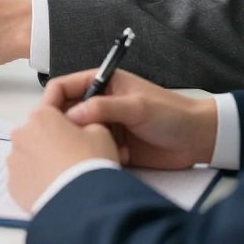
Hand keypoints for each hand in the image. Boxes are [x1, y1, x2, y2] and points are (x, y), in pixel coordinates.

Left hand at [7, 106, 118, 211]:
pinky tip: (54, 189)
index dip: (67, 116)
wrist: (82, 204)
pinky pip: (25, 178)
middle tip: (73, 155)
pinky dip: (36, 181)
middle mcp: (21, 135)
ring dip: (42, 161)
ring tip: (64, 176)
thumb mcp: (101, 132)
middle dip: (52, 139)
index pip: (52, 106)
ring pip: (29, 155)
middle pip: (38, 132)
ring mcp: (14, 161)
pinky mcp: (13, 186)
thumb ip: (87, 121)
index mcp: (41, 116)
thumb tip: (82, 127)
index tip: (77, 126)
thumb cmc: (91, 163)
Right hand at [43, 68, 217, 169]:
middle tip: (63, 140)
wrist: (198, 139)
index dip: (52, 100)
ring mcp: (106, 126)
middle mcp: (100, 104)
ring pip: (79, 135)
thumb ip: (105, 108)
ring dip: (82, 144)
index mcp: (103, 83)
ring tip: (91, 152)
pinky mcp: (114, 147)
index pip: (65, 86)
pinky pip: (94, 152)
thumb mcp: (138, 106)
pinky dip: (97, 157)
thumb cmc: (172, 114)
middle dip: (64, 127)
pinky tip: (113, 160)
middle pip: (67, 112)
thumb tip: (73, 115)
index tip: (45, 118)